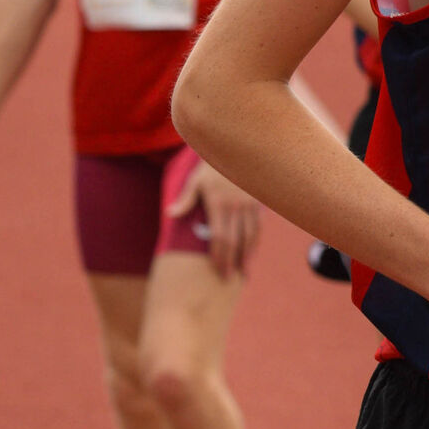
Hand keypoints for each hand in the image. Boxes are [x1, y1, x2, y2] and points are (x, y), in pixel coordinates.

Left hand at [167, 159, 261, 279]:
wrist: (237, 150)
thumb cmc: (212, 167)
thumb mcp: (196, 180)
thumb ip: (186, 199)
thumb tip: (170, 214)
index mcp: (218, 204)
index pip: (219, 237)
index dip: (219, 256)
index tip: (218, 270)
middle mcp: (235, 207)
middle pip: (235, 241)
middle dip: (231, 261)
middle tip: (228, 278)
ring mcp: (249, 205)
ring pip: (250, 236)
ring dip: (246, 255)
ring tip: (243, 270)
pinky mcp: (258, 203)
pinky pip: (258, 226)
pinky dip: (255, 242)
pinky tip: (251, 252)